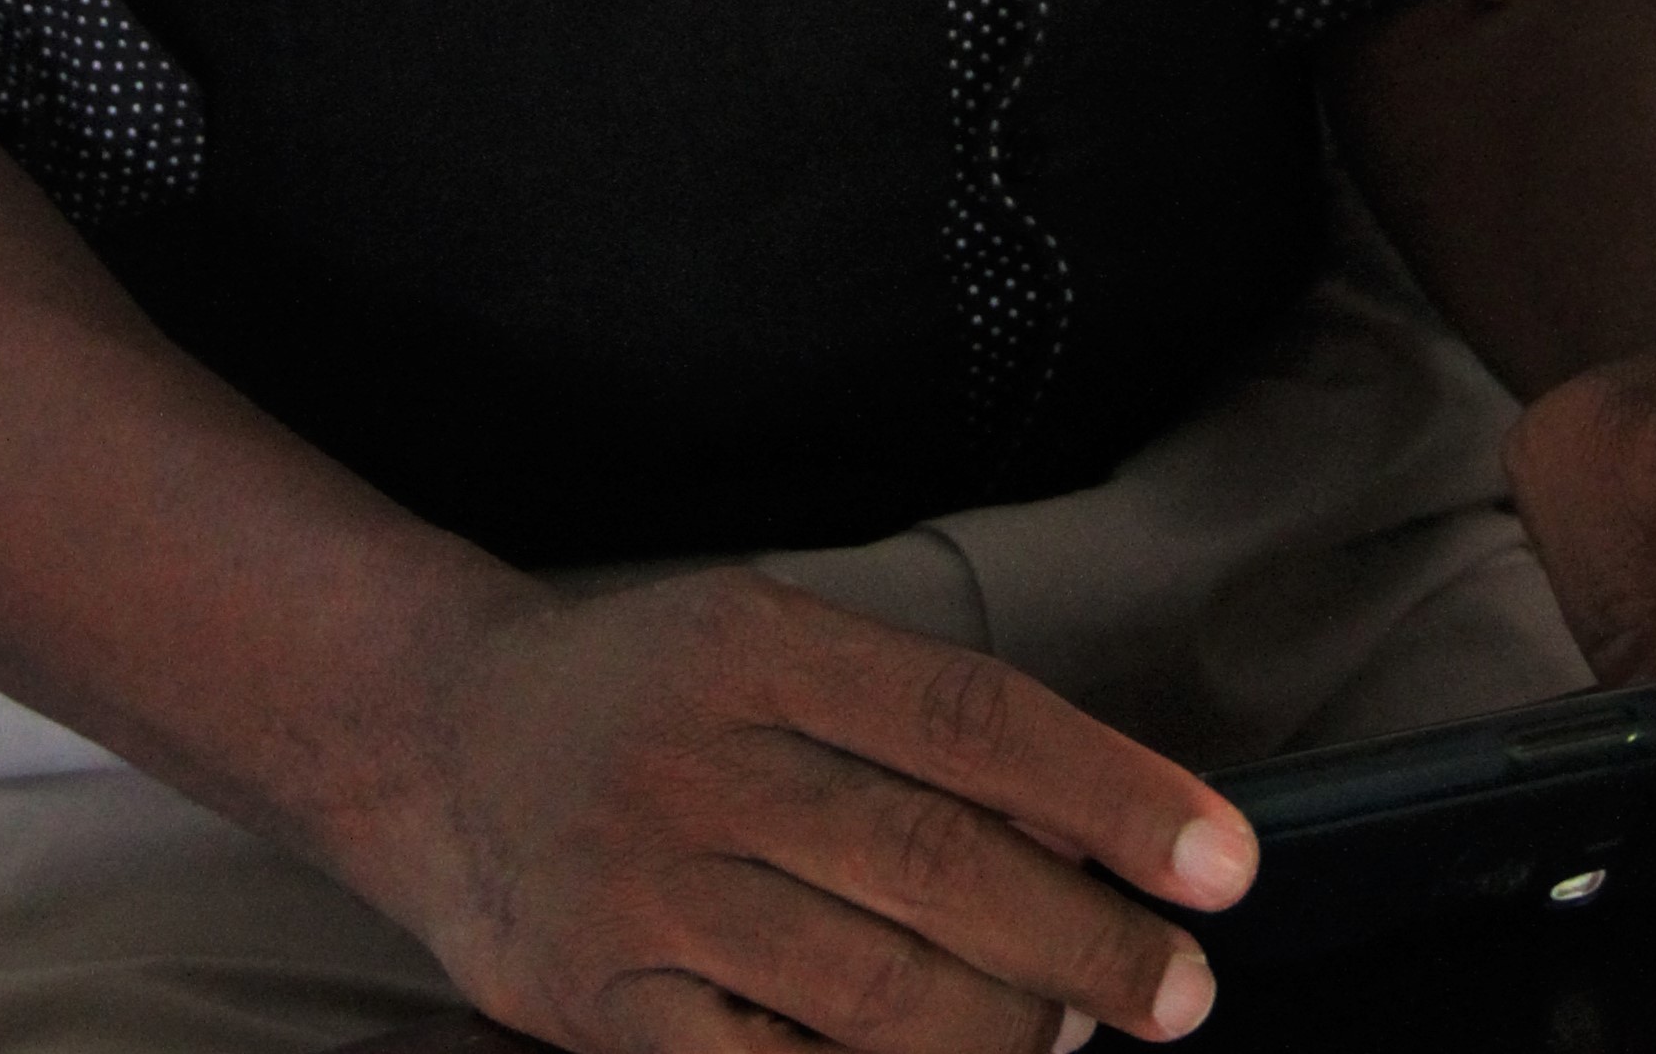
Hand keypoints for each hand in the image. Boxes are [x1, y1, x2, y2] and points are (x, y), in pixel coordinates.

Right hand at [355, 559, 1257, 1053]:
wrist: (431, 734)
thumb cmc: (643, 691)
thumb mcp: (767, 641)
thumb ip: (906, 722)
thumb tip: (1085, 832)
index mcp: (764, 643)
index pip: (975, 719)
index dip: (1114, 791)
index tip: (1224, 863)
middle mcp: (706, 758)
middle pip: (938, 866)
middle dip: (1088, 943)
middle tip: (1181, 989)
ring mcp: (649, 891)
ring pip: (873, 993)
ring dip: (1006, 1036)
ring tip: (1075, 1037)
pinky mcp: (603, 1008)